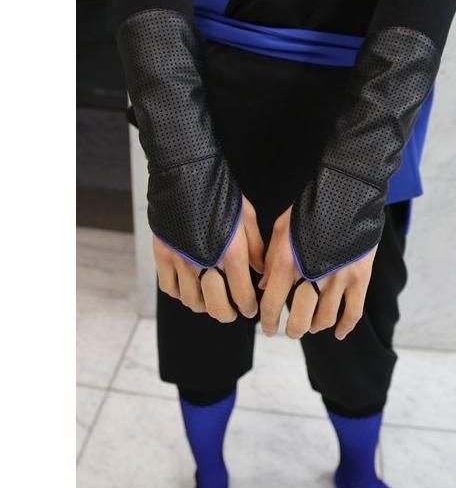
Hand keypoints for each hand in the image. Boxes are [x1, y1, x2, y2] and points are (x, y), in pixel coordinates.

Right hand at [154, 197, 263, 321]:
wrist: (187, 173)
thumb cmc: (221, 193)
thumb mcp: (247, 217)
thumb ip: (256, 248)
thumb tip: (260, 272)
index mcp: (231, 252)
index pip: (242, 294)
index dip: (248, 307)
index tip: (250, 311)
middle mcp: (206, 261)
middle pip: (216, 306)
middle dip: (227, 314)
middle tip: (232, 313)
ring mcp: (181, 260)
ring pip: (192, 301)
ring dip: (204, 305)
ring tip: (210, 300)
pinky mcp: (163, 255)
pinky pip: (170, 288)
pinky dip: (181, 294)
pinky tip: (190, 288)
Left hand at [259, 207, 376, 339]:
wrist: (347, 193)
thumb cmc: (309, 208)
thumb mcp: (281, 228)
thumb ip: (271, 259)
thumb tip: (264, 287)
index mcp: (287, 263)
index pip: (273, 304)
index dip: (268, 322)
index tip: (266, 330)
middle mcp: (312, 275)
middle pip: (301, 320)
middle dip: (294, 330)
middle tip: (292, 330)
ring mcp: (339, 278)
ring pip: (326, 319)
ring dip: (316, 326)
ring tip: (312, 325)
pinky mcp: (360, 277)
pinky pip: (353, 312)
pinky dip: (346, 327)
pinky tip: (339, 334)